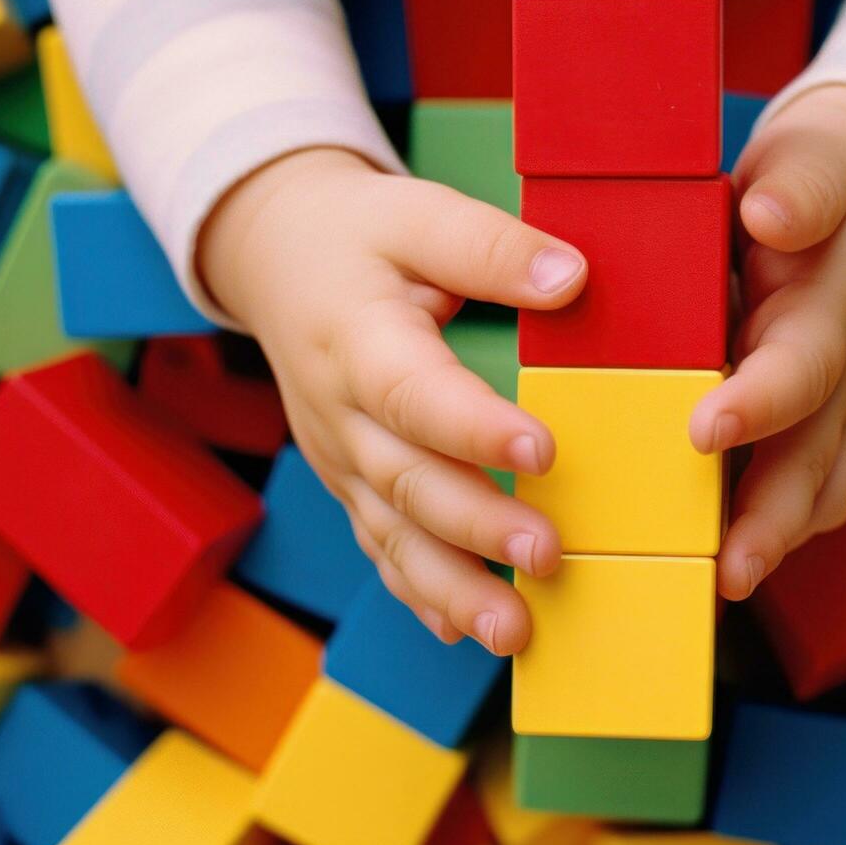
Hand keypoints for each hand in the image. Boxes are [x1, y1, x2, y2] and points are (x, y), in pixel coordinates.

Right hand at [198, 148, 588, 654]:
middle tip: (547, 556)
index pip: (414, 392)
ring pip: (391, 535)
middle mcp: (341, 412)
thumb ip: (489, 247)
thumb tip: (571, 279)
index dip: (474, 429)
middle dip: (477, 528)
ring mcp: (341, 459)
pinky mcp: (350, 483)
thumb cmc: (357, 237)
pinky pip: (380, 547)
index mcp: (358, 340)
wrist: (274, 260)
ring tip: (513, 630)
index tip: (542, 452)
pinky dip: (419, 594)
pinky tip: (463, 631)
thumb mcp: (415, 213)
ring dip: (452, 589)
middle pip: (407, 481)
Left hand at [692, 85, 845, 599]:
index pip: (798, 368)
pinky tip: (715, 566)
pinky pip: (807, 491)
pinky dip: (771, 531)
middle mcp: (836, 375)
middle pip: (814, 459)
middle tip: (733, 572)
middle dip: (774, 519)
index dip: (759, 403)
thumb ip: (802, 189)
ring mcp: (834, 409)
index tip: (708, 430)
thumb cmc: (826, 182)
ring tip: (725, 587)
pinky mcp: (818, 426)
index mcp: (824, 313)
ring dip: (777, 541)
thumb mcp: (817, 164)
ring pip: (816, 489)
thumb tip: (771, 215)